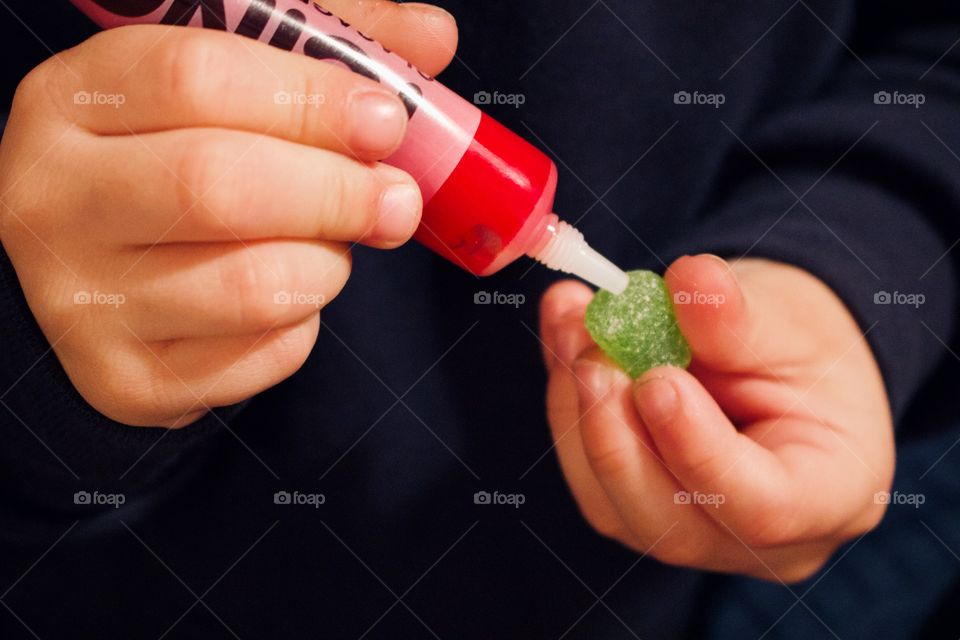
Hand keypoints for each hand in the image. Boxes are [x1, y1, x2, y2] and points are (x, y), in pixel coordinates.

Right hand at [0, 0, 457, 426]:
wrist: (101, 278)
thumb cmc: (174, 166)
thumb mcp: (227, 91)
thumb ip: (321, 54)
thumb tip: (431, 36)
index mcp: (76, 101)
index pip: (194, 78)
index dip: (309, 98)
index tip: (383, 120)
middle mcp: (57, 199)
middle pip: (219, 185)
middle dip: (338, 193)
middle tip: (397, 199)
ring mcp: (83, 300)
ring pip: (252, 286)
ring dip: (327, 265)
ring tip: (332, 248)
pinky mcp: (129, 379)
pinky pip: (263, 354)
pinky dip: (304, 324)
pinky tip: (289, 296)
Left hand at [539, 255, 893, 581]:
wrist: (770, 355)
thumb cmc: (798, 345)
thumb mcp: (786, 317)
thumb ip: (739, 313)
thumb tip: (692, 280)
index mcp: (828, 496)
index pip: (761, 507)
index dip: (697, 450)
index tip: (657, 380)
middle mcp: (754, 539)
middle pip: (669, 523)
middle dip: (616, 436)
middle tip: (592, 355)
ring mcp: (687, 532)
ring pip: (609, 500)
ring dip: (578, 409)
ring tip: (573, 323)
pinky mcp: (631, 506)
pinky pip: (585, 469)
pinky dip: (567, 399)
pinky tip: (566, 335)